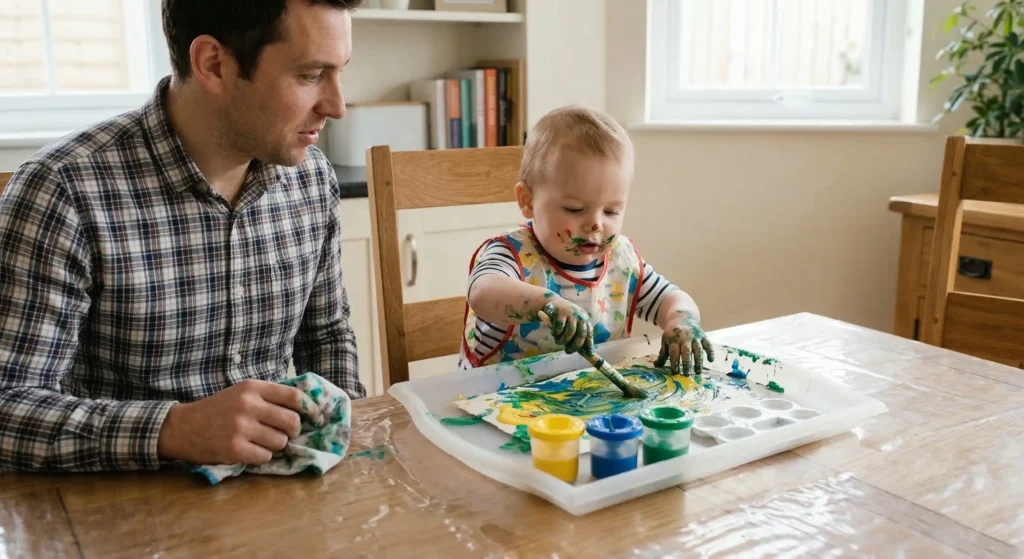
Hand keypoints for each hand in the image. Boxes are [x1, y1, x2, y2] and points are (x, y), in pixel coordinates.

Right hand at [157, 379, 320, 464]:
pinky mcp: (234, 448)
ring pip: (281, 441)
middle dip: (293, 431)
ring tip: (261, 442)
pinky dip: (262, 456)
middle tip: (285, 434)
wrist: (182, 427)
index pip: (293, 396)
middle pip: (291, 421)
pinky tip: (250, 451)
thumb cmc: (217, 410)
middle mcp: (248, 405)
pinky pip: (266, 456)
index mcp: (252, 388)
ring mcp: (240, 427)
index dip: (310, 408)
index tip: (315, 417)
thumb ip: (268, 397)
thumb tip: (305, 408)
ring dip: (276, 445)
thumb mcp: (241, 393)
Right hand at [540, 298, 592, 354]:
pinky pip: (559, 327)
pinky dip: (556, 333)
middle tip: (568, 351)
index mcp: (585, 320)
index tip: (589, 354)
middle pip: (580, 334)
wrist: (554, 303)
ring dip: (563, 340)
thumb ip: (579, 337)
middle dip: (574, 346)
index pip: (589, 334)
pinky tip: (554, 333)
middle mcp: (580, 316)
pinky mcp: (559, 311)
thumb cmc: (566, 318)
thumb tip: (589, 354)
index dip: (589, 345)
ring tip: (558, 341)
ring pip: (569, 332)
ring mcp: (570, 313)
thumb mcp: (574, 325)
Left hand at [654, 312, 714, 374]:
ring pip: (698, 350)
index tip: (675, 372)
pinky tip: (710, 360)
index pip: (674, 352)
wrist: (683, 318)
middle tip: (686, 375)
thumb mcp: (665, 340)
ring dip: (698, 361)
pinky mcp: (703, 336)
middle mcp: (685, 337)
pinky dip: (710, 352)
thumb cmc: (672, 333)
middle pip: (686, 352)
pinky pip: (708, 344)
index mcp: (674, 338)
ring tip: (698, 372)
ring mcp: (695, 337)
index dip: (675, 361)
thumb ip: (663, 354)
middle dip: (686, 364)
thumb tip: (656, 366)